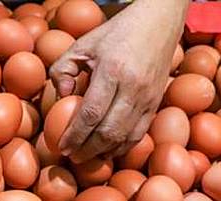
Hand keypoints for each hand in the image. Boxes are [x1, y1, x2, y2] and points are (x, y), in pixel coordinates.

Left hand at [50, 0, 186, 162]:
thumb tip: (61, 97)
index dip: (75, 135)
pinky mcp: (156, 104)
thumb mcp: (82, 44)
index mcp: (112, 71)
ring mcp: (148, 98)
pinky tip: (108, 150)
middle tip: (72, 157)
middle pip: (108, 132)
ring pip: (125, 138)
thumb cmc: (116, 33)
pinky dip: (122, 147)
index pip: (90, 114)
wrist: (159, 23)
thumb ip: (62, 69)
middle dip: (87, 150)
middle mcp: (133, 88)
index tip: (62, 147)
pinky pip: (139, 135)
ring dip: (104, 152)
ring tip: (87, 157)